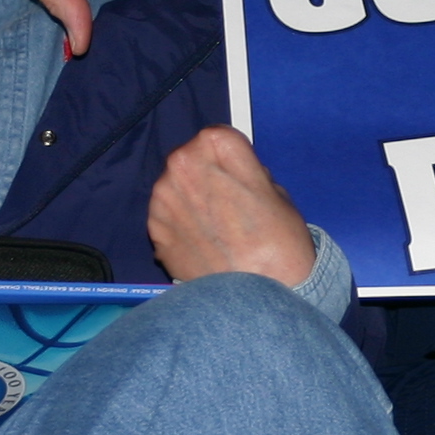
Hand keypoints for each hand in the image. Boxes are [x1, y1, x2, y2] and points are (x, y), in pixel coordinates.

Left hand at [147, 126, 315, 285]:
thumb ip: (247, 174)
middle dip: (203, 174)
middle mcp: (183, 166)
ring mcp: (163, 199)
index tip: (237, 172)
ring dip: (188, 200)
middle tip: (225, 203)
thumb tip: (231, 178)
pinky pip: (166, 217)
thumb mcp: (277, 195)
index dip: (228, 156)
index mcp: (217, 148)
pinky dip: (179, 227)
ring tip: (214, 229)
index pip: (216, 137)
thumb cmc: (280, 244)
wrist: (258, 297)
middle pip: (189, 159)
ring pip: (173, 187)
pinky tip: (202, 245)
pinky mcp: (154, 230)